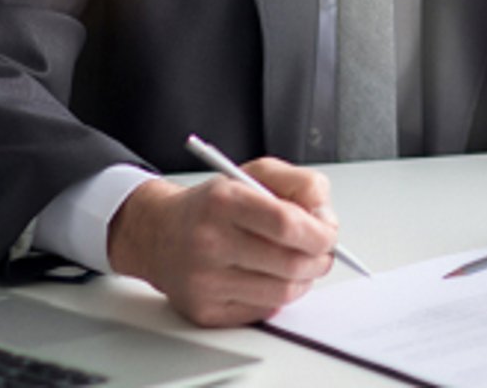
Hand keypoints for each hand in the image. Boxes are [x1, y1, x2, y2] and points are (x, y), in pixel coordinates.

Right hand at [107, 158, 338, 326]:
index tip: (328, 233)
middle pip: (291, 264)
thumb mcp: (256, 174)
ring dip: (302, 280)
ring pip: (282, 293)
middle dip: (319, 259)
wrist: (158, 233)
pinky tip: (267, 277)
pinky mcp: (205, 311)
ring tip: (295, 264)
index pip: (287, 224)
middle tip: (320, 252)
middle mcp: (209, 242)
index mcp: (223, 202)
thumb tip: (326, 220)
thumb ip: (301, 185)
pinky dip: (276, 296)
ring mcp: (204, 281)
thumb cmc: (213, 205)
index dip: (320, 233)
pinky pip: (263, 311)